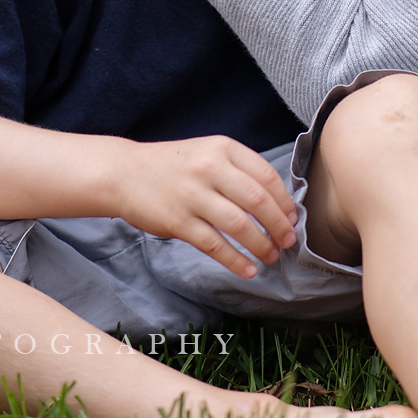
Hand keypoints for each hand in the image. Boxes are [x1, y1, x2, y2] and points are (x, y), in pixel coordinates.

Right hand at [113, 134, 298, 277]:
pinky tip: (248, 269)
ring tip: (271, 257)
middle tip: (288, 242)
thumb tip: (277, 203)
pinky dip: (236, 260)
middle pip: (258, 201)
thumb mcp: (208, 153)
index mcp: (223, 148)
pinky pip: (214, 245)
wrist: (124, 173)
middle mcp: (209, 168)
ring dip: (261, 245)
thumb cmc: (173, 166)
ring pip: (239, 225)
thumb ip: (238, 170)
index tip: (293, 218)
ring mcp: (192, 195)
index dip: (284, 201)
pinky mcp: (177, 221)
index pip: (266, 175)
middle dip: (279, 226)